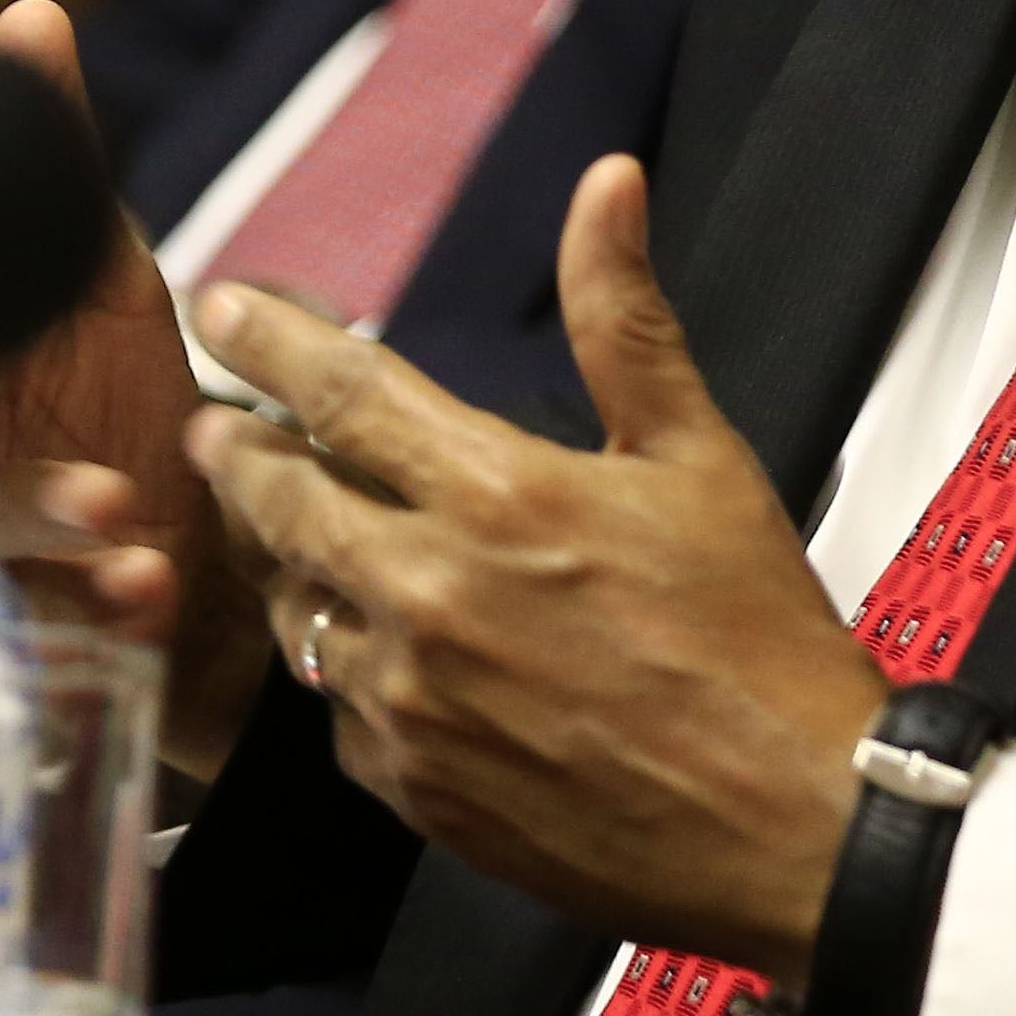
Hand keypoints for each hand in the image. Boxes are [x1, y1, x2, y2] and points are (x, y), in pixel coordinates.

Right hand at [0, 4, 268, 772]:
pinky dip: (102, 608)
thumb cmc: (120, 396)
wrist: (198, 555)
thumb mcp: (98, 269)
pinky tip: (149, 595)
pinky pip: (46, 622)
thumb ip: (53, 148)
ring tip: (126, 522)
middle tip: (94, 480)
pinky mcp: (26, 626)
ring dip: (51, 532)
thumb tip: (30, 14)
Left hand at [185, 155, 882, 969]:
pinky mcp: (414, 788)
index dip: (267, 340)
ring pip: (298, 610)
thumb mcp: (699, 457)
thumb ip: (623, 318)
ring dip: (295, 567)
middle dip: (241, 457)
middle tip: (221, 434)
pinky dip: (350, 672)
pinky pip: (338, 712)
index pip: (340, 391)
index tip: (223, 310)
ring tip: (305, 542)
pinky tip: (384, 653)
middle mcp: (431, 595)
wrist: (794, 826)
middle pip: (281, 501)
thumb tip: (606, 190)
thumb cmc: (756, 645)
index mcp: (499, 496)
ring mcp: (412, 701)